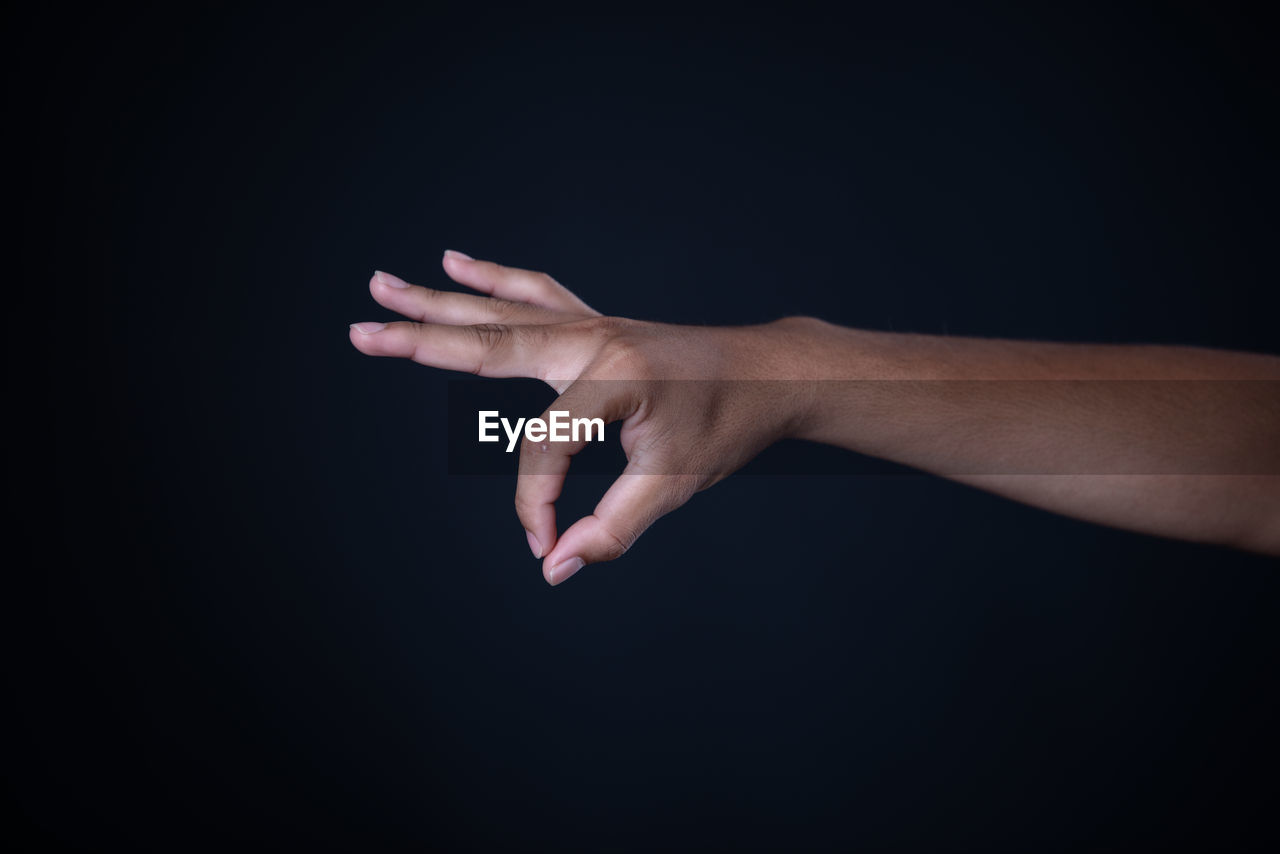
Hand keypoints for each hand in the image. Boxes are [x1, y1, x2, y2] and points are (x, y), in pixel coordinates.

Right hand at [349, 251, 816, 584]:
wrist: (774, 374)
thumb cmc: (730, 425)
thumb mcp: (677, 484)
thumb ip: (614, 528)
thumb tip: (558, 567)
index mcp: (610, 378)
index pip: (542, 448)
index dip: (536, 505)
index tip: (547, 545)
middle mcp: (593, 339)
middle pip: (490, 342)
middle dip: (420, 340)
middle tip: (359, 330)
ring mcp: (593, 324)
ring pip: (502, 310)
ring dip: (440, 299)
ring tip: (384, 283)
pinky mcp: (598, 323)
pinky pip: (536, 295)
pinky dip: (496, 279)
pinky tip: (459, 262)